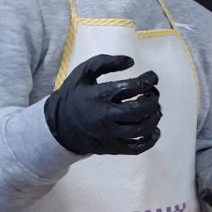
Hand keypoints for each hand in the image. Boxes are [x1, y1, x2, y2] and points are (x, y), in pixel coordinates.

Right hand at [44, 54, 161, 155]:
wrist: (57, 126)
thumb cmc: (75, 95)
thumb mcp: (83, 73)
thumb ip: (105, 62)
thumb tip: (132, 62)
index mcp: (98, 96)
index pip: (131, 87)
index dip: (148, 80)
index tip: (152, 77)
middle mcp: (104, 117)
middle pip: (139, 110)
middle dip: (153, 99)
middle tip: (153, 94)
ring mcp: (108, 135)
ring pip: (141, 129)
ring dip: (154, 117)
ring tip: (155, 109)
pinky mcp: (110, 149)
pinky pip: (136, 148)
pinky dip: (150, 140)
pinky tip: (154, 130)